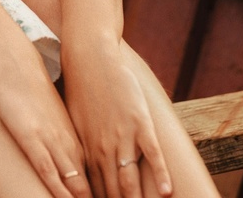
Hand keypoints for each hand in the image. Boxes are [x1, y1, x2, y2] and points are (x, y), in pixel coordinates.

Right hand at [0, 56, 92, 197]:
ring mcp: (51, 140)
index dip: (108, 193)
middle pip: (90, 181)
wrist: (17, 63)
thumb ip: (62, 138)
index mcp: (78, 138)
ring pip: (73, 180)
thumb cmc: (33, 90)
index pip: (99, 175)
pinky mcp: (31, 137)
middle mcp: (69, 142)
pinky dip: (59, 190)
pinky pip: (48, 170)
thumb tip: (67, 157)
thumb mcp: (54, 118)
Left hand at [63, 41, 172, 197]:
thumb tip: (85, 169)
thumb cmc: (81, 89)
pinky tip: (166, 192)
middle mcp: (103, 149)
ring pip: (130, 178)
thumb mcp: (76, 123)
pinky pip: (151, 154)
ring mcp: (122, 136)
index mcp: (87, 151)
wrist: (90, 58)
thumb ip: (84, 147)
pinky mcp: (139, 122)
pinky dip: (160, 175)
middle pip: (113, 191)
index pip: (95, 190)